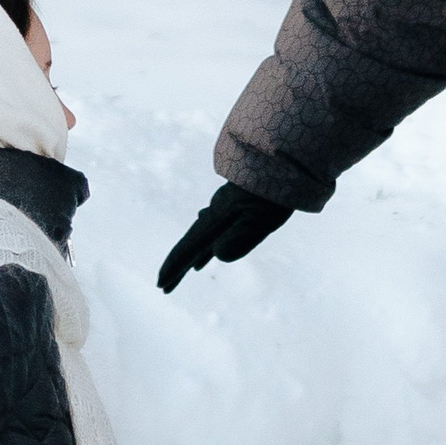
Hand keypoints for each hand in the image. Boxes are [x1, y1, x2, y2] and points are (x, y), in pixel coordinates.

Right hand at [156, 185, 293, 293]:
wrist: (284, 156)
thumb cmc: (276, 188)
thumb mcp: (261, 217)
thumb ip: (240, 236)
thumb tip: (216, 254)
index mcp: (218, 217)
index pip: (189, 247)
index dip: (175, 267)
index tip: (161, 286)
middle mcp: (217, 212)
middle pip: (192, 243)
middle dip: (179, 266)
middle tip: (165, 288)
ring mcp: (227, 207)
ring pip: (206, 235)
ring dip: (196, 254)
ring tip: (193, 269)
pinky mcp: (241, 203)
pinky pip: (219, 227)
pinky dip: (213, 240)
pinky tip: (215, 242)